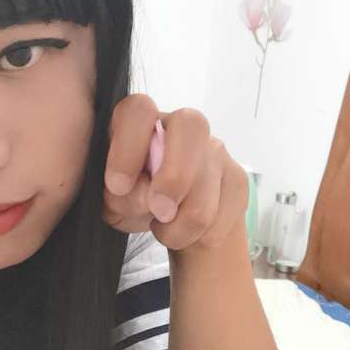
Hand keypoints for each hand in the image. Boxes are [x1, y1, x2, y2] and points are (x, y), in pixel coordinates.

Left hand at [102, 95, 248, 253]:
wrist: (163, 217)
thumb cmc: (129, 196)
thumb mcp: (113, 199)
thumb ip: (120, 195)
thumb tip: (145, 198)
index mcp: (139, 119)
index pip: (139, 111)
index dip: (129, 148)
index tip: (118, 187)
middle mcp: (179, 124)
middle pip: (191, 127)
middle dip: (175, 176)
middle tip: (159, 211)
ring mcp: (213, 148)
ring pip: (207, 185)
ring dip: (180, 226)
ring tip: (163, 230)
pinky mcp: (236, 177)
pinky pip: (224, 215)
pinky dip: (202, 237)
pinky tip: (187, 233)